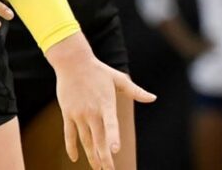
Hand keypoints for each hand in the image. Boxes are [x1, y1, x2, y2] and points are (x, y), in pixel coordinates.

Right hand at [47, 34, 157, 168]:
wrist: (73, 62)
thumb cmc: (98, 70)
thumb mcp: (119, 79)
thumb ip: (135, 91)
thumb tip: (153, 98)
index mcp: (106, 104)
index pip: (111, 123)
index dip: (113, 137)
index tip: (115, 150)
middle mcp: (92, 111)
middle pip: (98, 139)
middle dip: (104, 157)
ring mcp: (79, 114)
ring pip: (85, 140)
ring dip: (91, 155)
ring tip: (98, 168)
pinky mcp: (68, 114)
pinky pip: (69, 134)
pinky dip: (71, 147)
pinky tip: (75, 158)